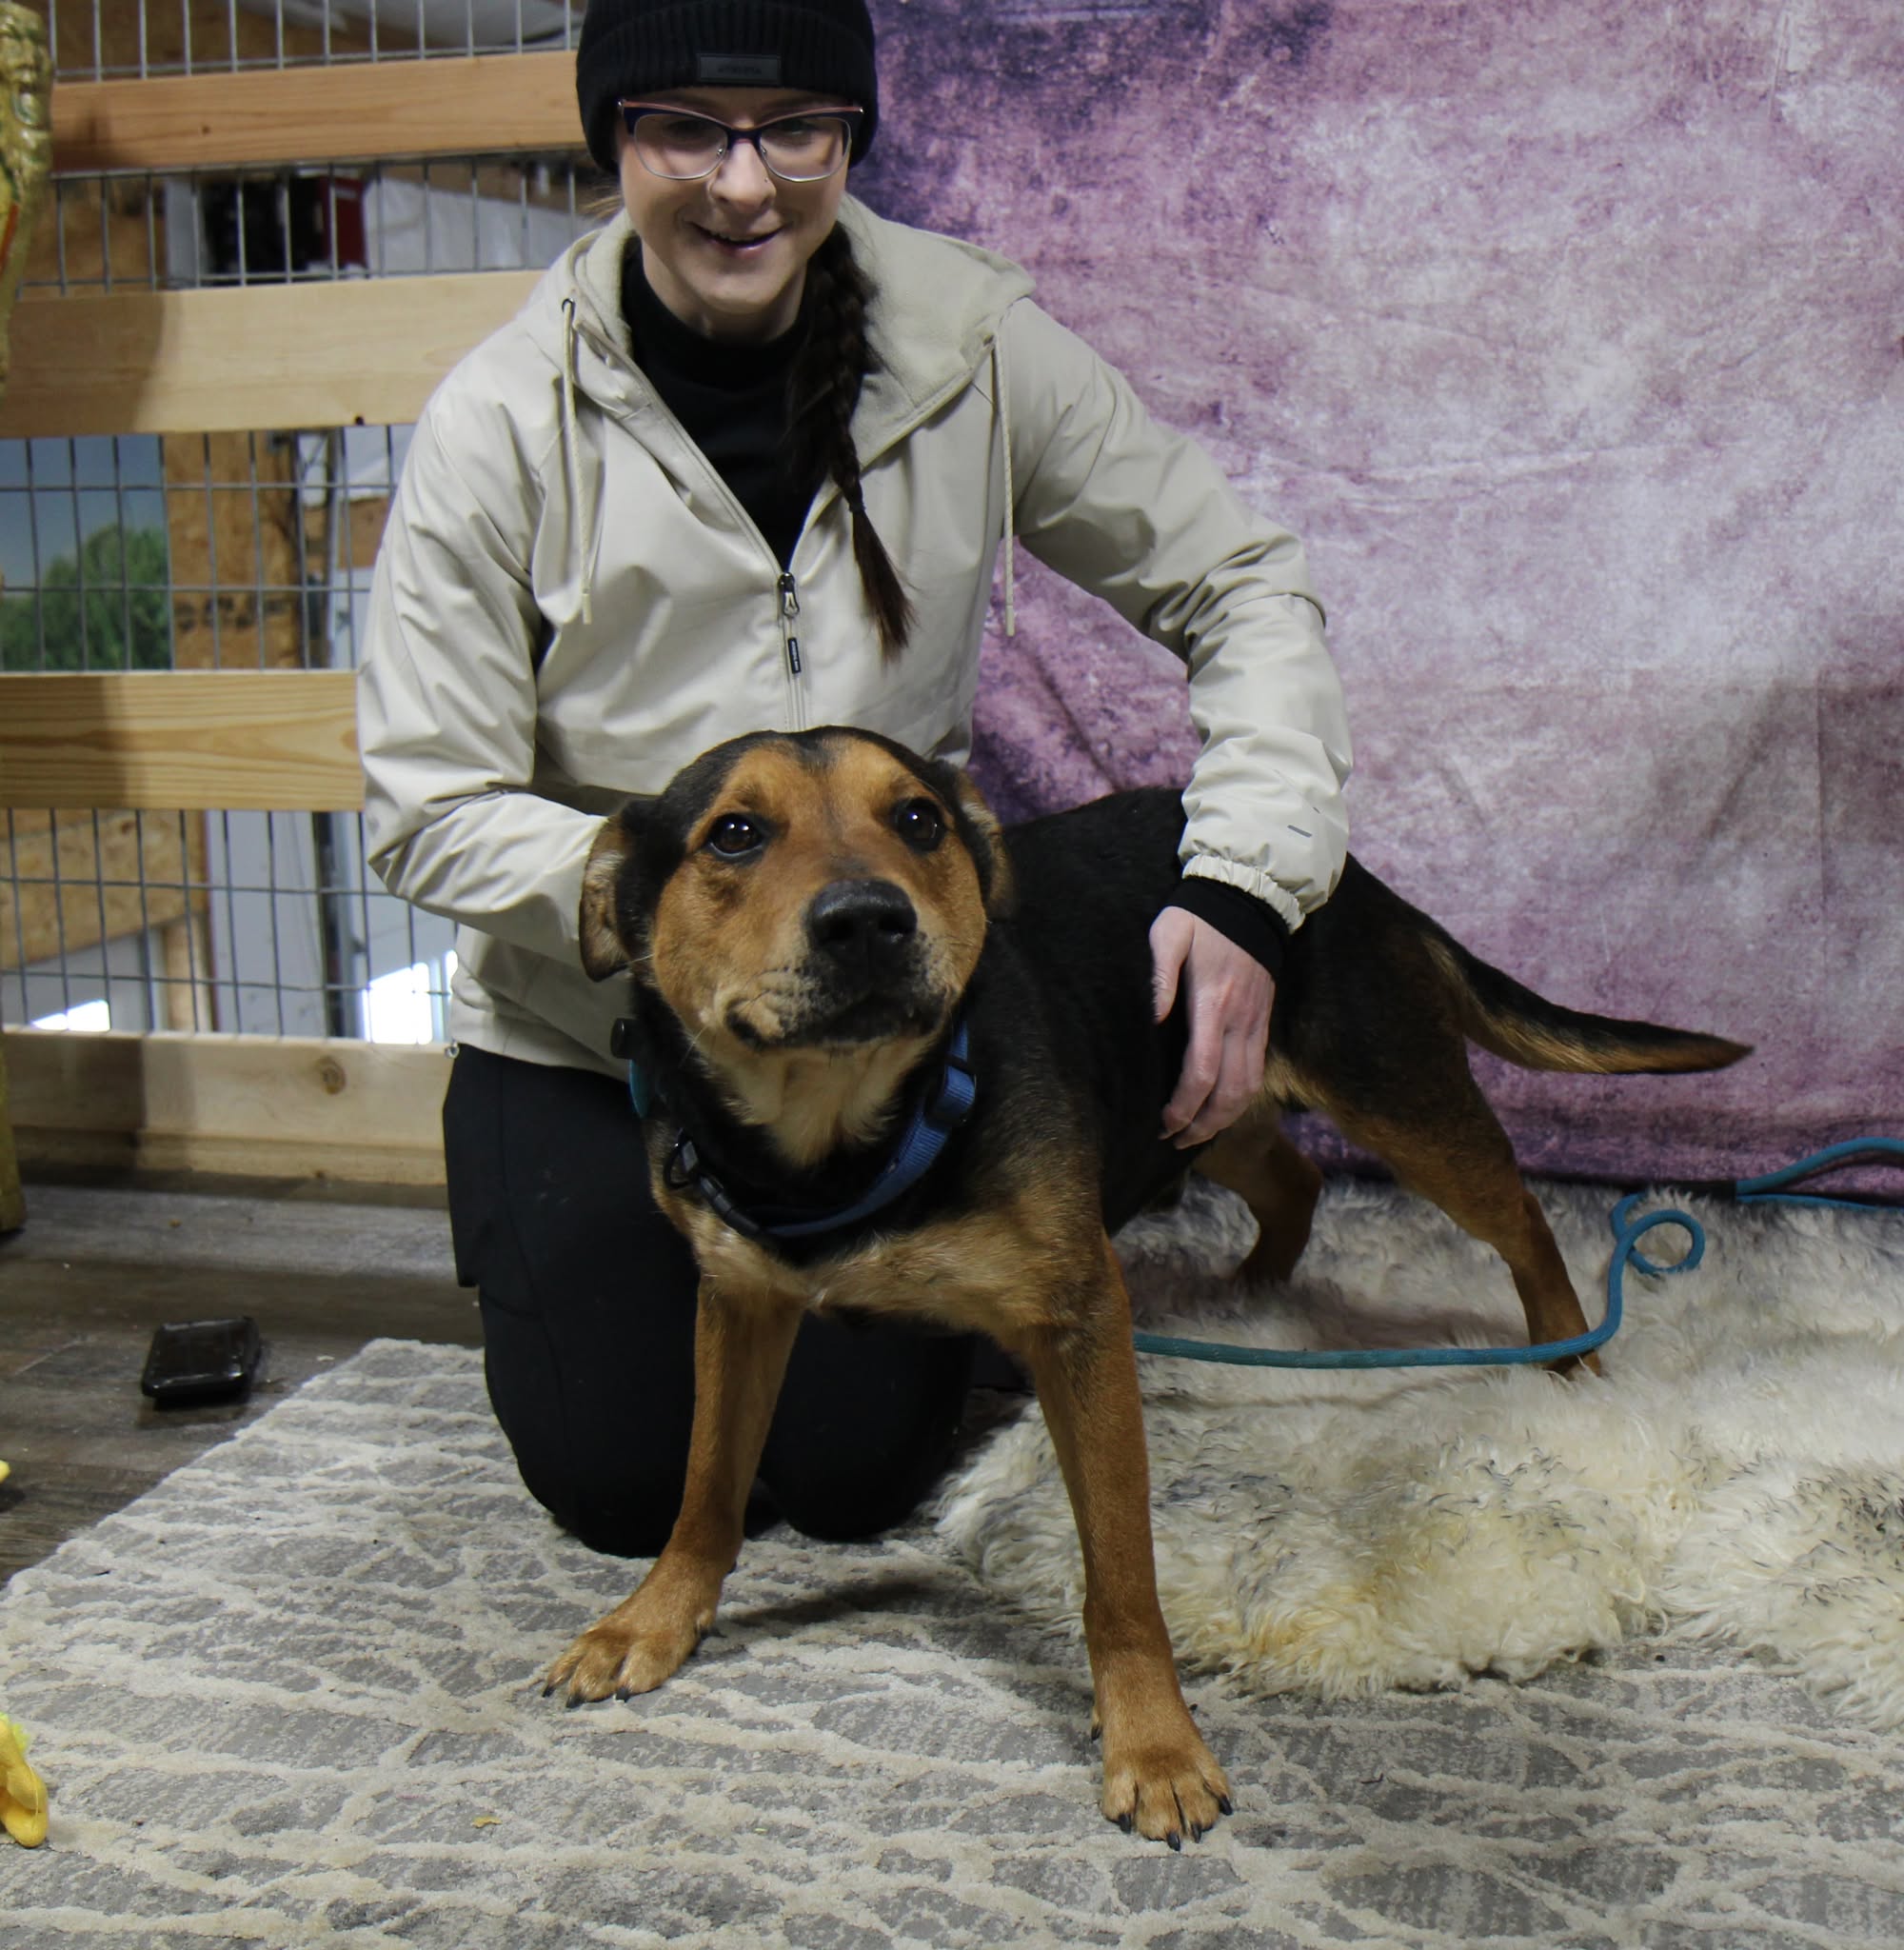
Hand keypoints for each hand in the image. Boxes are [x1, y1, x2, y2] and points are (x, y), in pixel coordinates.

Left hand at [1150, 908, 1273, 1148]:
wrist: (1251, 899)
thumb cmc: (1200, 917)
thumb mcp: (1169, 933)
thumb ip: (1158, 976)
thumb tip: (1151, 1020)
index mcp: (1213, 1003)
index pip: (1203, 1071)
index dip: (1184, 1106)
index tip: (1163, 1123)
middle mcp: (1240, 1021)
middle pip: (1230, 1092)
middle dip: (1204, 1125)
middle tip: (1174, 1141)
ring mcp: (1256, 1024)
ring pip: (1249, 1088)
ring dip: (1224, 1119)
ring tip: (1195, 1135)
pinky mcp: (1263, 1022)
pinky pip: (1257, 1072)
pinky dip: (1240, 1100)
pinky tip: (1219, 1109)